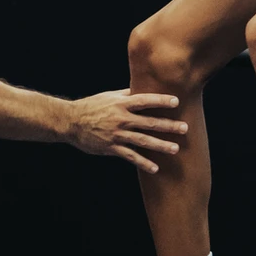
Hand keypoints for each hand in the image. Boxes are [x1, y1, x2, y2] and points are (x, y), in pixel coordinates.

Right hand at [66, 89, 186, 172]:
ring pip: (143, 141)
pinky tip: (155, 168)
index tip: (177, 101)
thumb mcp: (109, 96)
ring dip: (160, 146)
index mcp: (121, 104)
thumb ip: (127, 93)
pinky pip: (130, 157)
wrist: (71, 122)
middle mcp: (121, 119)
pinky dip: (143, 163)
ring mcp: (117, 135)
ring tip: (176, 149)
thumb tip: (143, 87)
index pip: (145, 100)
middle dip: (168, 126)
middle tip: (184, 128)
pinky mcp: (111, 148)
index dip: (161, 100)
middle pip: (149, 122)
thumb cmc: (91, 106)